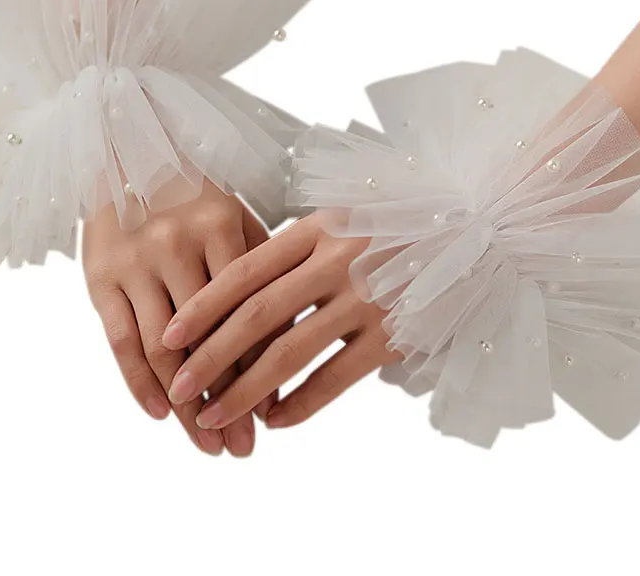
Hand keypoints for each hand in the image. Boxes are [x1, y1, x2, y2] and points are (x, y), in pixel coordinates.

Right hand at [83, 180, 270, 456]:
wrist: (125, 154)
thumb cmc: (194, 195)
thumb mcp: (235, 215)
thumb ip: (260, 266)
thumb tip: (290, 332)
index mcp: (221, 226)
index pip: (247, 312)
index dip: (261, 366)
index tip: (273, 412)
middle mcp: (177, 245)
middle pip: (208, 340)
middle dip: (228, 399)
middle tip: (241, 448)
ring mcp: (135, 262)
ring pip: (164, 349)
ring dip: (186, 405)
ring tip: (206, 443)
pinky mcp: (99, 276)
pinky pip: (119, 340)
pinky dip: (137, 383)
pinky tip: (159, 414)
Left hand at [161, 213, 401, 430]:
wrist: (471, 231)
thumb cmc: (394, 226)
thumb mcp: (343, 219)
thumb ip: (297, 250)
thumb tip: (240, 293)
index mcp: (317, 229)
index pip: (244, 272)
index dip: (202, 308)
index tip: (167, 336)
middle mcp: (336, 262)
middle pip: (256, 317)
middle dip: (209, 357)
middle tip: (178, 389)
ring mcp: (366, 299)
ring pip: (289, 352)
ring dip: (244, 390)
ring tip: (212, 417)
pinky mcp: (393, 334)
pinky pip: (337, 377)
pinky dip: (301, 404)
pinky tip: (276, 421)